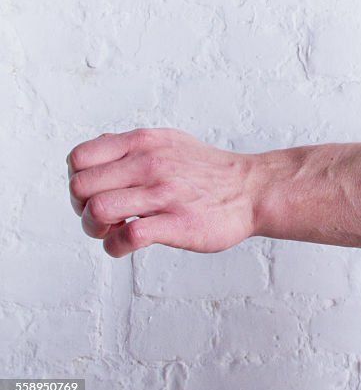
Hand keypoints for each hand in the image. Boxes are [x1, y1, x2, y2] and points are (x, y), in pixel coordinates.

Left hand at [68, 128, 260, 256]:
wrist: (254, 189)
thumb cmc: (210, 172)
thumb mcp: (169, 142)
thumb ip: (130, 147)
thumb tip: (94, 153)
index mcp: (145, 143)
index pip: (78, 158)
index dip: (78, 180)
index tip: (96, 193)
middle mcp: (151, 163)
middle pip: (80, 187)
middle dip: (82, 209)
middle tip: (104, 217)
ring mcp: (164, 194)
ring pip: (98, 210)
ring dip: (96, 229)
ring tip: (114, 231)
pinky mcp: (178, 224)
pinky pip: (127, 236)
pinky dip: (116, 247)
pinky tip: (129, 244)